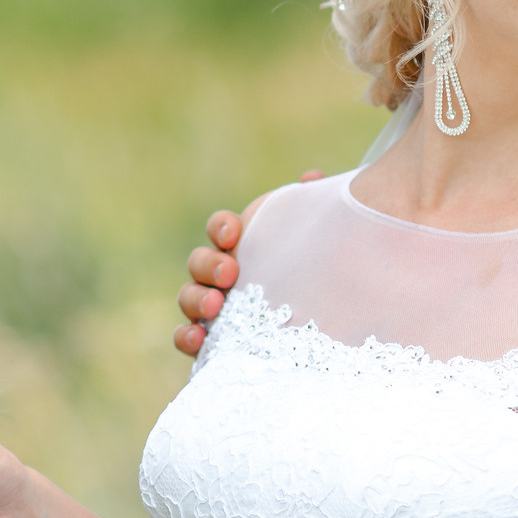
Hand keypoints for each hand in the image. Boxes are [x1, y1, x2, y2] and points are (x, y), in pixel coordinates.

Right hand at [171, 173, 321, 356]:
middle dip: (208, 265)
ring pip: (189, 297)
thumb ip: (316, 209)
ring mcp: (215, 308)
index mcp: (244, 247)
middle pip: (199, 262)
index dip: (221, 228)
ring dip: (195, 299)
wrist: (331, 325)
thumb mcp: (323, 241)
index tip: (234, 234)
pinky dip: (186, 336)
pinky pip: (187, 338)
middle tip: (230, 274)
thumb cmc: (320, 275)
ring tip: (214, 306)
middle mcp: (223, 275)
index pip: (221, 228)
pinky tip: (198, 339)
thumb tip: (312, 177)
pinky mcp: (216, 340)